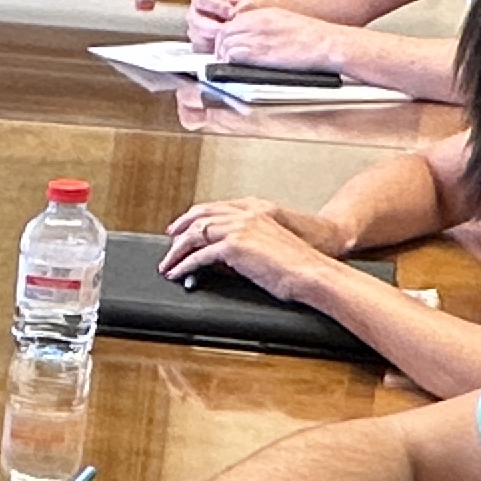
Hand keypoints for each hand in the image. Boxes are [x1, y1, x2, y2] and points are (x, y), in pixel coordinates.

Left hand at [157, 197, 344, 297]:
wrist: (312, 271)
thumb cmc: (298, 264)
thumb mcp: (269, 245)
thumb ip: (246, 244)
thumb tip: (220, 259)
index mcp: (256, 210)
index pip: (216, 208)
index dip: (195, 216)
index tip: (183, 226)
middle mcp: (246, 214)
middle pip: (201, 216)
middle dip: (180, 229)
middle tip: (169, 243)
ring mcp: (240, 228)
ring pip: (196, 234)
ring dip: (177, 251)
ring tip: (168, 264)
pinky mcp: (235, 246)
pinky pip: (200, 255)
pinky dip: (184, 265)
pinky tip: (178, 272)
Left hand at [205, 3, 354, 73]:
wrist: (326, 44)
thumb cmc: (313, 37)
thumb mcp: (285, 23)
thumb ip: (264, 28)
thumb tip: (251, 40)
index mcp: (263, 13)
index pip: (231, 23)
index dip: (227, 38)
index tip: (228, 48)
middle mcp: (256, 22)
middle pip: (224, 34)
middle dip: (221, 48)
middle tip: (225, 60)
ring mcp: (255, 36)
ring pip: (225, 45)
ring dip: (224, 57)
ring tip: (231, 66)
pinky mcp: (257, 52)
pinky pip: (232, 56)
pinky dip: (230, 63)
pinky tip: (237, 69)